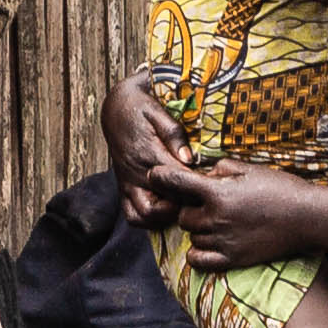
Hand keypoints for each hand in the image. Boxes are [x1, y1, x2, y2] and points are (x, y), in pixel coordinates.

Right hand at [102, 71, 190, 222]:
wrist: (114, 109)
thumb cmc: (140, 107)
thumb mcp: (157, 111)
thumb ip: (173, 135)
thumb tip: (189, 158)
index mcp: (148, 154)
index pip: (177, 180)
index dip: (197, 185)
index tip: (212, 183)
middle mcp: (136, 173)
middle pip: (166, 203)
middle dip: (185, 204)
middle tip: (202, 196)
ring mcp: (128, 183)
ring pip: (146, 216)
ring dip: (165, 216)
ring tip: (182, 204)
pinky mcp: (123, 188)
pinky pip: (132, 215)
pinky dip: (148, 220)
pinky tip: (164, 209)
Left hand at [168, 164, 327, 268]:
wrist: (307, 218)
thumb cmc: (281, 188)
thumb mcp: (250, 169)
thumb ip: (221, 168)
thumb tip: (203, 172)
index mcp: (217, 193)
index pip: (175, 182)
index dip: (160, 177)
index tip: (154, 175)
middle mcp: (215, 218)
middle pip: (182, 215)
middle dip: (190, 208)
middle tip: (208, 204)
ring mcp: (222, 241)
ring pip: (191, 236)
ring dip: (197, 229)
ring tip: (219, 222)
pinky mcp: (232, 259)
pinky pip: (198, 260)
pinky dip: (197, 252)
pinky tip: (208, 243)